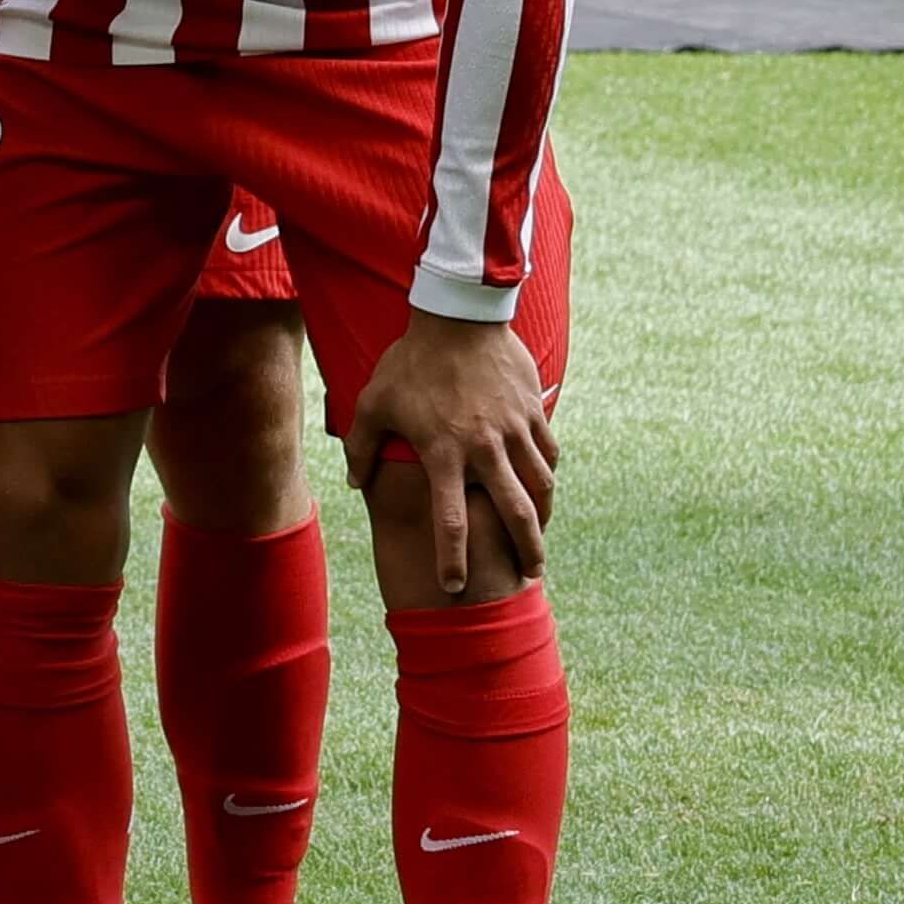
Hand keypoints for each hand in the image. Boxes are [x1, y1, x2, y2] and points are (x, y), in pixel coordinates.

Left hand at [346, 308, 557, 598]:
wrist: (457, 317)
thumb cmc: (409, 362)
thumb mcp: (373, 402)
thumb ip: (361, 447)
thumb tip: (355, 483)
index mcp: (443, 452)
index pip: (450, 520)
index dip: (453, 558)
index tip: (455, 586)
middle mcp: (484, 448)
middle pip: (514, 513)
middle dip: (525, 550)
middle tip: (529, 576)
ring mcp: (514, 430)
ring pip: (540, 486)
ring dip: (542, 517)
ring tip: (538, 537)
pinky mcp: (533, 411)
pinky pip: (548, 453)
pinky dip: (547, 475)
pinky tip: (542, 488)